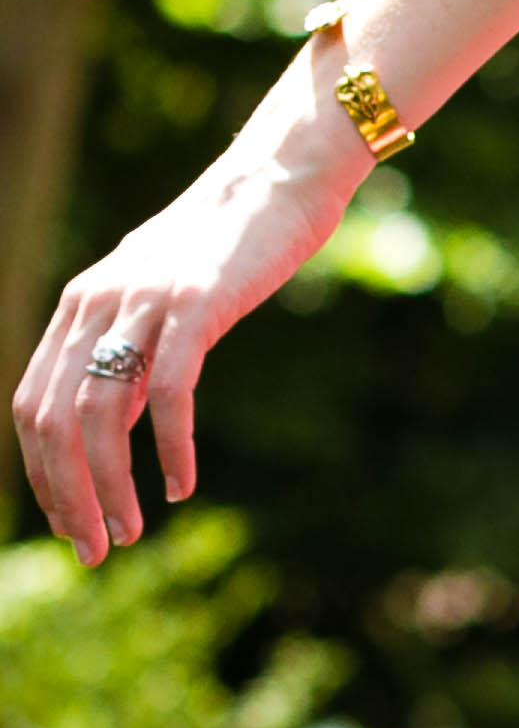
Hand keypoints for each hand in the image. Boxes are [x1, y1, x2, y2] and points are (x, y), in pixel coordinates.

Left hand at [12, 50, 366, 564]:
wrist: (276, 179)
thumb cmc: (224, 246)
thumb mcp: (156, 298)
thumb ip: (126, 351)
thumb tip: (116, 419)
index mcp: (79, 305)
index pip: (33, 406)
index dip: (44, 475)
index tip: (73, 525)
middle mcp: (96, 302)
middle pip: (56, 418)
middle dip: (68, 495)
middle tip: (95, 549)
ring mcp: (143, 302)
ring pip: (102, 414)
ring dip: (110, 485)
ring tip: (130, 530)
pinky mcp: (195, 306)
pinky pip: (170, 393)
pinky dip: (171, 449)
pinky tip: (180, 485)